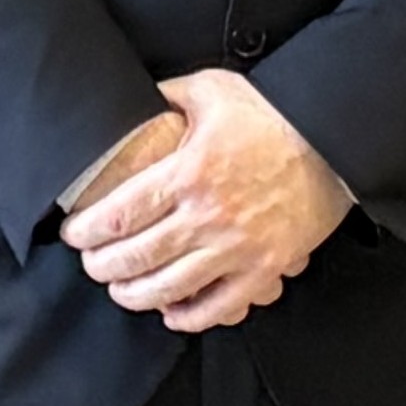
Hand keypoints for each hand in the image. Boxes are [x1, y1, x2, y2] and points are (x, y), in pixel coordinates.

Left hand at [61, 69, 355, 328]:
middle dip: (102, 267)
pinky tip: (170, 312)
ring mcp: (237, 247)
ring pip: (170, 288)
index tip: (74, 235)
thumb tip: (132, 100)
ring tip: (120, 289)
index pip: (119, 215)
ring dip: (135, 295)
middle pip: (136, 257)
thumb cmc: (272, 113)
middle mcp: (208, 216)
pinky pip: (219, 306)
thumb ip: (165, 95)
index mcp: (188, 173)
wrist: (332, 138)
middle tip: (91, 263)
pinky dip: (189, 316)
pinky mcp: (264, 267)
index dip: (87, 232)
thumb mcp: (211, 89)